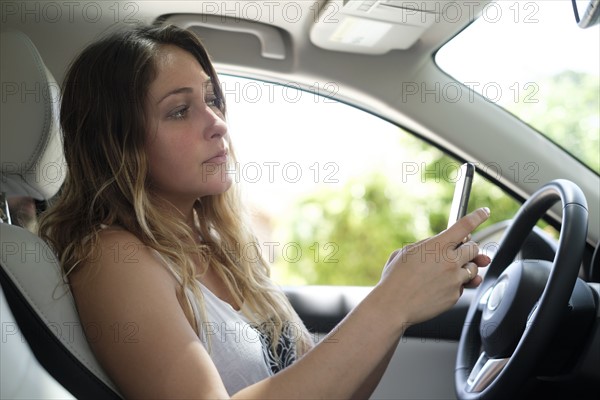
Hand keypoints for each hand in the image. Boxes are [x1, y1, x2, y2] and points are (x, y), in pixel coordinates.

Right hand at [378, 208, 490, 326]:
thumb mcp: (407, 252)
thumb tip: (441, 241)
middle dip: (467, 248)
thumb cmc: (395, 278)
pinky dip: (455, 285)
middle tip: (456, 252)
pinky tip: (438, 286)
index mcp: (437, 246)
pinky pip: (462, 286)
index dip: (478, 216)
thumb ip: (428, 244)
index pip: (464, 226)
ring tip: (445, 272)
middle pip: (474, 248)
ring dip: (464, 267)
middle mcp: (450, 262)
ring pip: (473, 268)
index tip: (484, 212)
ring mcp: (454, 280)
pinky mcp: (455, 296)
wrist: (393, 306)